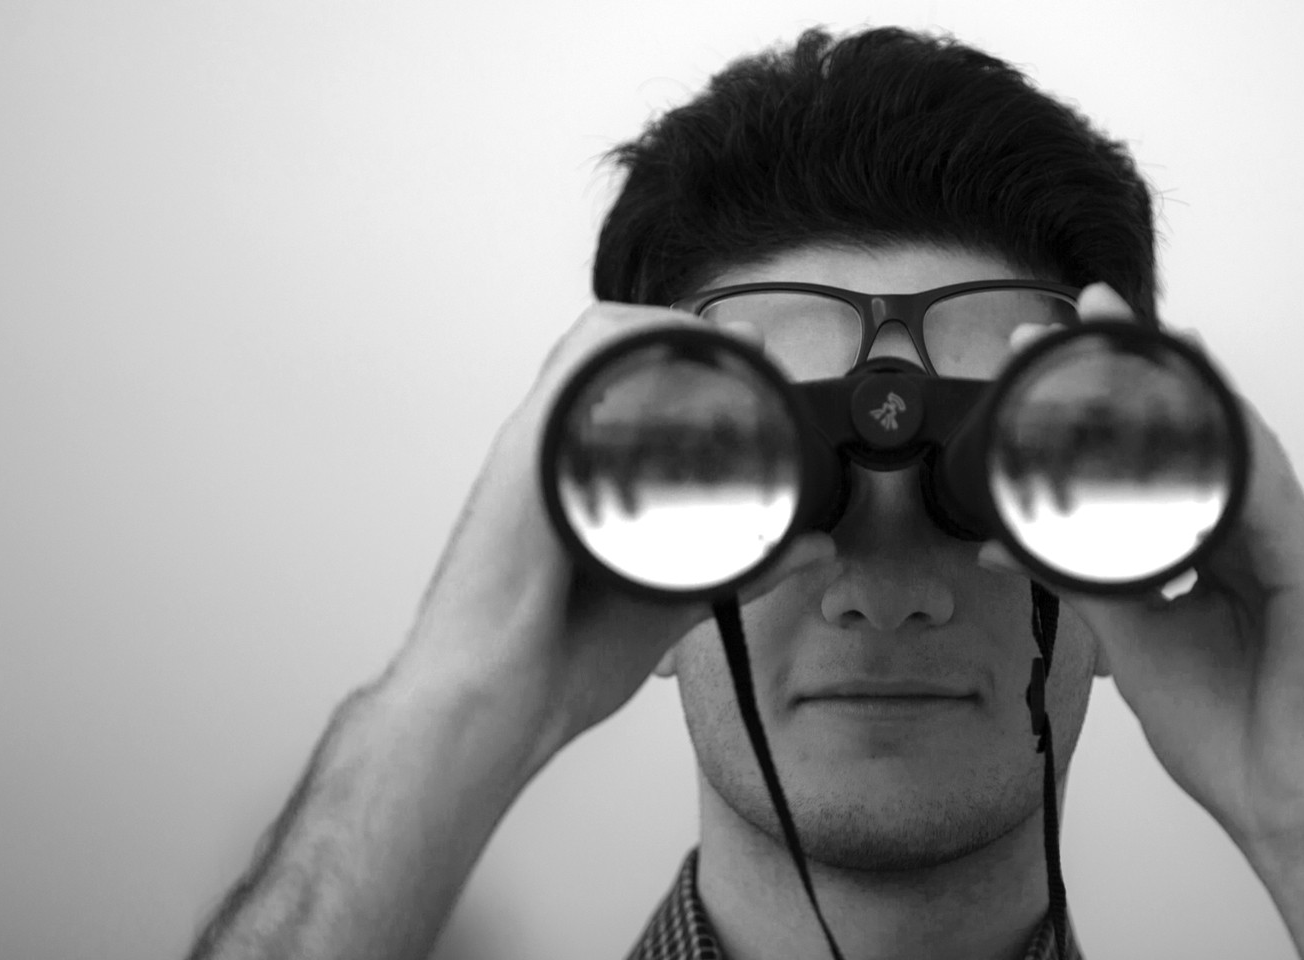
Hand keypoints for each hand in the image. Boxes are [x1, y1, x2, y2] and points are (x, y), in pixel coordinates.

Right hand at [382, 303, 835, 775]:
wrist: (489, 706)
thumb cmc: (554, 664)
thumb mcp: (675, 601)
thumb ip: (745, 568)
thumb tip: (814, 549)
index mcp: (572, 480)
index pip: (624, 382)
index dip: (688, 356)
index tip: (753, 365)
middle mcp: (549, 453)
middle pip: (610, 347)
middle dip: (685, 332)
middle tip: (749, 352)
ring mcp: (533, 448)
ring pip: (594, 343)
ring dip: (666, 328)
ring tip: (726, 348)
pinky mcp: (526, 453)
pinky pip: (576, 367)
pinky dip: (633, 344)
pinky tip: (682, 354)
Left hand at [981, 284, 1303, 860]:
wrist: (1298, 810)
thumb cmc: (1236, 737)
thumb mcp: (1134, 642)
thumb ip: (1083, 581)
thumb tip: (1010, 546)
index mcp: (1217, 546)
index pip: (1162, 450)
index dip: (1112, 397)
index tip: (1053, 353)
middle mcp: (1257, 530)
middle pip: (1198, 425)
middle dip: (1143, 362)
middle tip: (1086, 311)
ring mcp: (1291, 541)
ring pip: (1234, 436)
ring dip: (1179, 380)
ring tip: (1131, 332)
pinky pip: (1264, 490)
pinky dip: (1224, 446)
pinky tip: (1188, 405)